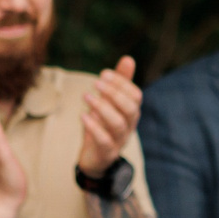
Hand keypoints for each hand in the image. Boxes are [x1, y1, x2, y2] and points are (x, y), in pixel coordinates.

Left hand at [75, 55, 140, 178]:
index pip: (135, 96)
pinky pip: (104, 140)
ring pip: (118, 124)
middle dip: (114, 93)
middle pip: (130, 109)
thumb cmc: (103, 126)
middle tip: (96, 82)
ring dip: (102, 107)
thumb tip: (129, 58)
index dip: (122, 83)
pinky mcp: (106, 153)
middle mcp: (129, 126)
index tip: (104, 73)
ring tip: (86, 96)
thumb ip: (120, 82)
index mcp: (131, 113)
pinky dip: (94, 127)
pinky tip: (83, 116)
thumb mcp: (110, 103)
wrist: (95, 159)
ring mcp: (119, 140)